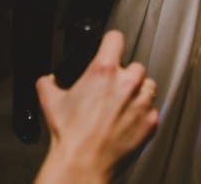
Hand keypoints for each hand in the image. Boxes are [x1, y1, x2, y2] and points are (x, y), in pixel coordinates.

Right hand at [35, 30, 158, 182]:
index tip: (110, 47)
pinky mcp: (151, 121)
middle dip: (125, 75)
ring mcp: (142, 102)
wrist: (83, 162)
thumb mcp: (50, 101)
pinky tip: (127, 122)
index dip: (110, 42)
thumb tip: (48, 80)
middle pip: (135, 65)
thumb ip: (48, 83)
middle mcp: (127, 83)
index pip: (115, 38)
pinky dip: (143, 115)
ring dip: (138, 93)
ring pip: (148, 86)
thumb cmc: (71, 135)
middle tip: (112, 90)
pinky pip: (152, 110)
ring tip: (122, 106)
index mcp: (104, 71)